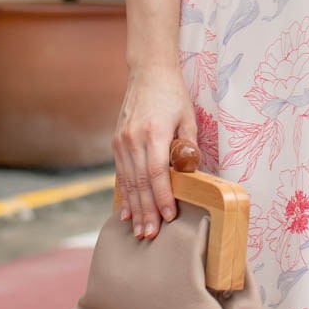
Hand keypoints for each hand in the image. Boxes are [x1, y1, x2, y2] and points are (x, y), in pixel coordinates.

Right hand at [112, 68, 198, 238]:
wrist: (148, 72)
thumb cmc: (173, 95)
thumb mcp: (188, 116)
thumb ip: (188, 144)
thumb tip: (191, 172)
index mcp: (154, 132)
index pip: (157, 172)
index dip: (163, 196)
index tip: (169, 217)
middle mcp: (133, 139)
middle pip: (140, 183)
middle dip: (146, 211)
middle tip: (150, 235)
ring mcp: (122, 141)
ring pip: (128, 181)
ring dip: (134, 208)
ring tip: (139, 231)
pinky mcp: (117, 143)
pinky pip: (121, 174)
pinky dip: (124, 194)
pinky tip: (126, 212)